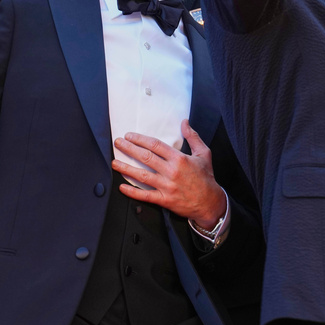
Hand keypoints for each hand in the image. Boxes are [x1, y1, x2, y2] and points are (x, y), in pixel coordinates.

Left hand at [111, 120, 226, 228]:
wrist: (210, 202)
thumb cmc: (206, 177)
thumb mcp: (204, 154)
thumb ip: (193, 137)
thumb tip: (184, 122)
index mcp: (179, 158)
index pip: (155, 145)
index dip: (140, 139)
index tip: (129, 136)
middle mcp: (171, 171)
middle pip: (145, 157)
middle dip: (129, 149)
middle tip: (117, 143)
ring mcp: (166, 186)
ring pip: (142, 176)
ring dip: (126, 168)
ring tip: (114, 163)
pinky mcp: (164, 200)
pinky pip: (145, 195)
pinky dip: (132, 192)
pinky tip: (121, 186)